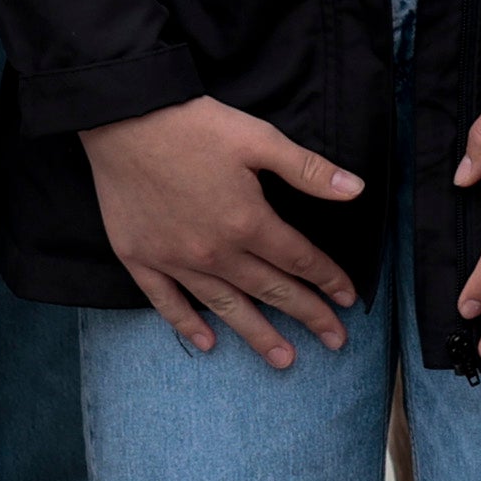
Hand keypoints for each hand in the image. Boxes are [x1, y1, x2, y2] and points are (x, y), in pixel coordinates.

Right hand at [78, 95, 363, 366]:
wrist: (124, 120)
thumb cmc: (196, 126)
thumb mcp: (261, 139)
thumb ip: (309, 170)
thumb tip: (356, 190)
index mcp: (248, 222)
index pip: (299, 260)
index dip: (328, 279)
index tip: (349, 298)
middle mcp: (214, 251)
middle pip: (270, 290)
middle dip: (307, 315)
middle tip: (335, 342)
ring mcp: (174, 260)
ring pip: (225, 306)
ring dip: (257, 335)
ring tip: (284, 360)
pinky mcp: (140, 259)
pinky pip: (166, 302)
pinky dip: (187, 325)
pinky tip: (207, 344)